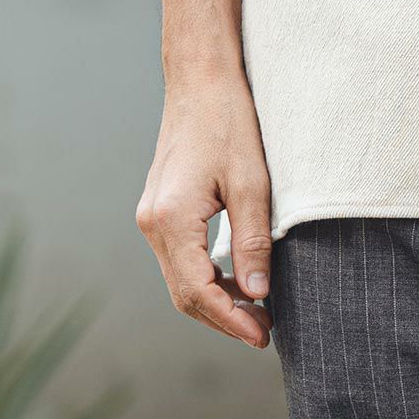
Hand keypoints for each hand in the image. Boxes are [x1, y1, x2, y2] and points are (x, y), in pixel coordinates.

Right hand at [136, 75, 273, 349]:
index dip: (231, 320)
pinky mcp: (160, 214)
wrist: (200, 81)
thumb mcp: (253, 185)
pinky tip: (240, 285)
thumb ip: (253, 243)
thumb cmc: (228, 124)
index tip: (262, 336)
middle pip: (185, 295)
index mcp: (171, 218)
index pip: (198, 291)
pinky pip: (181, 263)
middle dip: (225, 319)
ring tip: (258, 312)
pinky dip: (209, 282)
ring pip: (181, 283)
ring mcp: (152, 219)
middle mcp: (153, 223)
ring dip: (218, 303)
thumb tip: (258, 293)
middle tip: (265, 331)